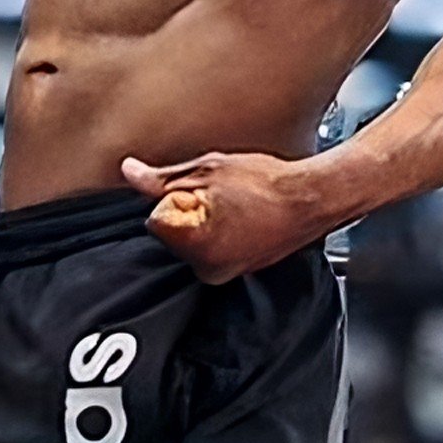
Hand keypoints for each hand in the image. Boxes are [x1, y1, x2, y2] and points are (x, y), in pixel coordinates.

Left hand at [125, 150, 323, 282]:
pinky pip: (213, 250)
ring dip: (204, 223)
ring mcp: (223, 274)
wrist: (312, 200)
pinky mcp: (237, 272)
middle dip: (187, 212)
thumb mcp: (208, 169)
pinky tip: (242, 217)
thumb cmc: (268, 184)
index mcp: (193, 246)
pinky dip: (221, 234)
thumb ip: (162, 177)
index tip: (198, 191)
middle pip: (172, 235)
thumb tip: (130, 172)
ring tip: (234, 207)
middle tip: (220, 197)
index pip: (155, 221)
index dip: (174, 198)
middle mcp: (206, 269)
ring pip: (192, 242)